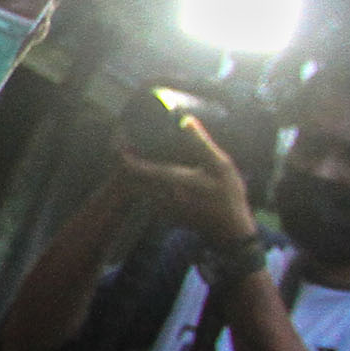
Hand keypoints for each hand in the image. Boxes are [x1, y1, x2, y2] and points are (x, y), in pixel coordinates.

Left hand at [116, 114, 256, 247]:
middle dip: (124, 155)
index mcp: (168, 179)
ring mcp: (157, 203)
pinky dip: (143, 179)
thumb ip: (200, 143)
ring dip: (133, 167)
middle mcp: (156, 193)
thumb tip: (185, 119)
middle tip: (127, 138)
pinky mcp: (162, 210)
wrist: (229, 231)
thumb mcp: (220, 166)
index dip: (119, 150)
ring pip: (134, 183)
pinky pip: (144, 192)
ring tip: (138, 148)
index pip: (130, 165)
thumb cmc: (227, 198)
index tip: (120, 134)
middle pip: (127, 174)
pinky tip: (153, 168)